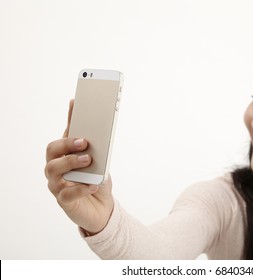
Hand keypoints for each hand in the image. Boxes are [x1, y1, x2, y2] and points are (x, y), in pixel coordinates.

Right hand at [44, 100, 113, 233]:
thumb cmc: (97, 181)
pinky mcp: (64, 201)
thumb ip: (97, 148)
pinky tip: (93, 185)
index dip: (69, 118)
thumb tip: (100, 126)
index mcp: (65, 155)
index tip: (76, 102)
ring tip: (88, 160)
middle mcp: (56, 167)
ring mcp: (57, 184)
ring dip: (70, 162)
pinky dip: (81, 188)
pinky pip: (67, 194)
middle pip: (51, 150)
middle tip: (84, 142)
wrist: (103, 209)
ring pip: (53, 169)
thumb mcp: (100, 162)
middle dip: (67, 143)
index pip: (64, 133)